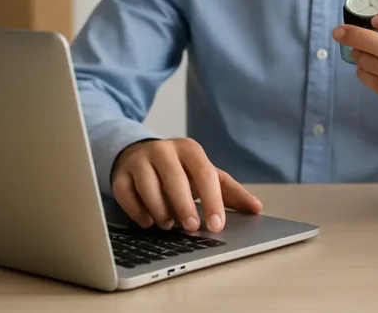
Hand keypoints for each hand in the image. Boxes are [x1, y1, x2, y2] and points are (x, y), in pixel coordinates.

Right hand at [111, 138, 261, 231]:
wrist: (140, 156)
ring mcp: (139, 161)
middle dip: (184, 206)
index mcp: (190, 149)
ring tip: (169, 225)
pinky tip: (148, 222)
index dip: (212, 200)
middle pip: (174, 178)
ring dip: (160, 210)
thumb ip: (231, 192)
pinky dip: (137, 211)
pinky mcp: (120, 174)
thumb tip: (257, 208)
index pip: (204, 173)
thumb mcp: (206, 175)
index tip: (216, 225)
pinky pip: (126, 195)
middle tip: (192, 228)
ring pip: (148, 187)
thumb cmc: (181, 170)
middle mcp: (164, 150)